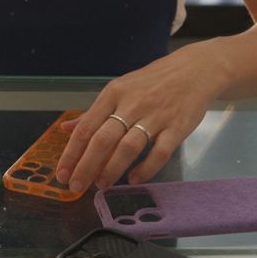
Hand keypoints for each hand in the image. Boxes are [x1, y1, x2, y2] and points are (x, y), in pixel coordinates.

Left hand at [55, 44, 228, 192]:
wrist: (195, 70)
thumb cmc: (152, 82)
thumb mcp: (120, 90)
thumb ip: (94, 112)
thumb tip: (66, 129)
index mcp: (113, 94)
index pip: (86, 127)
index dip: (71, 153)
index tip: (61, 173)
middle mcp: (132, 104)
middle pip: (103, 139)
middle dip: (86, 166)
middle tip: (76, 187)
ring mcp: (156, 115)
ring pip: (128, 147)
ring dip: (112, 169)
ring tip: (101, 185)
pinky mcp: (177, 127)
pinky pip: (160, 152)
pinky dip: (146, 168)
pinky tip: (134, 179)